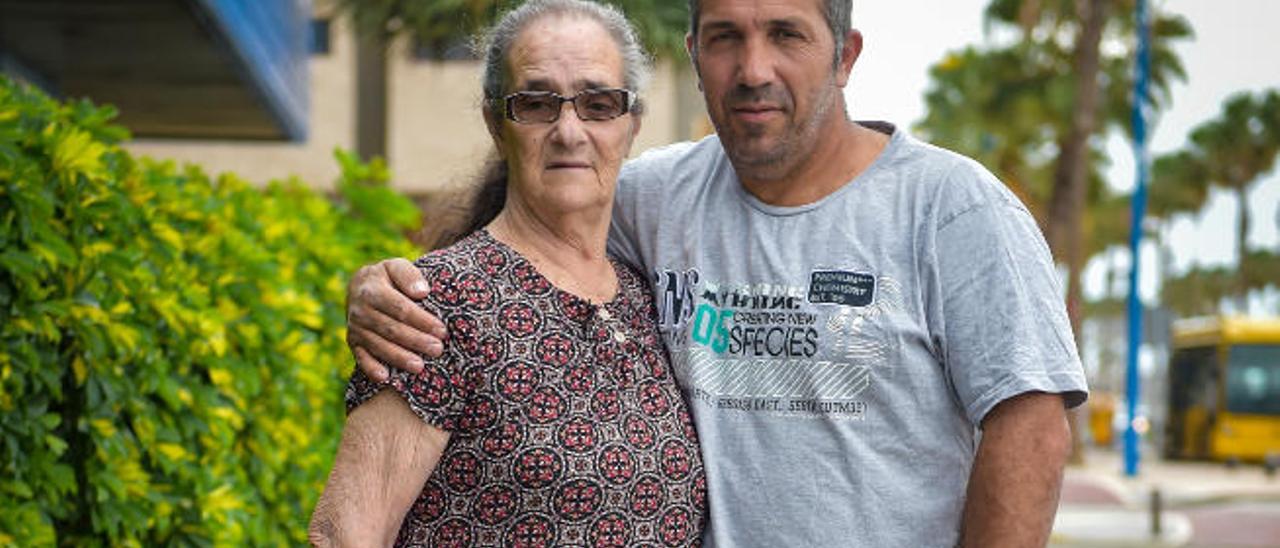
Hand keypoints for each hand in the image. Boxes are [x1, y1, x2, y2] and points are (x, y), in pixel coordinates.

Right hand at [346, 258, 445, 381]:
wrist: (360, 286)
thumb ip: (408, 275)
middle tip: (438, 350)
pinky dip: (371, 368)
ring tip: (420, 367)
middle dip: (416, 341)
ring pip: (379, 345)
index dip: (421, 320)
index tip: (441, 330)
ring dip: (399, 357)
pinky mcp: (353, 342)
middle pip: (391, 329)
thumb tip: (422, 292)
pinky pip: (360, 357)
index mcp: (371, 290)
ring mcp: (355, 328)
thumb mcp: (396, 266)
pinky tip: (385, 378)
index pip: (400, 308)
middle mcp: (360, 310)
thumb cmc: (387, 277)